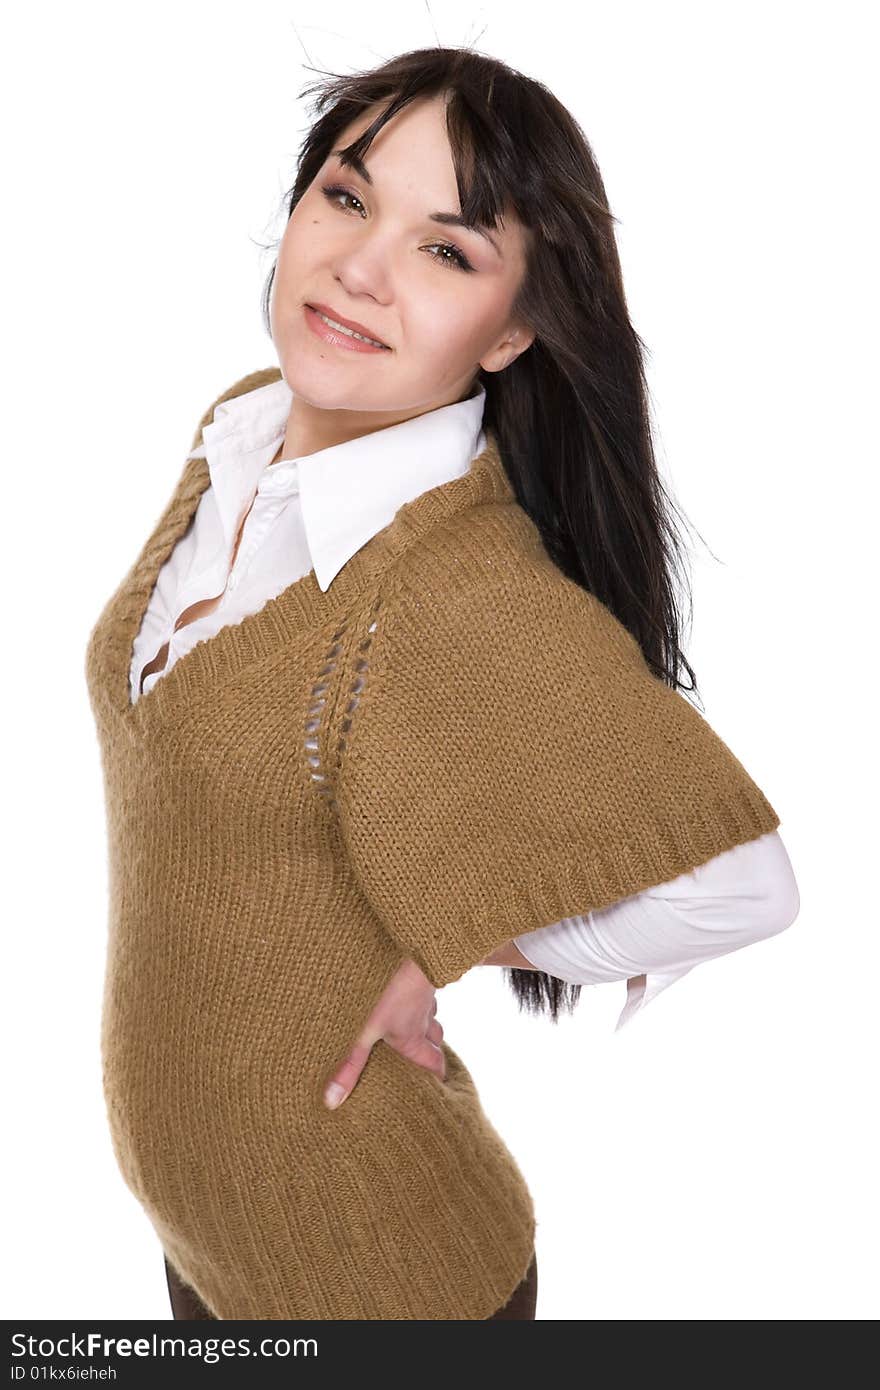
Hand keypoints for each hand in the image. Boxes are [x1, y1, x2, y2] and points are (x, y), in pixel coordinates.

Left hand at [323, 958, 445, 1109]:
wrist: (406, 947)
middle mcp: (422, 1016)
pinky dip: (417, 990)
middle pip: (436, 1037)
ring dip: (425, 1017)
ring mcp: (423, 991)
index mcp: (411, 1037)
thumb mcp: (361, 1033)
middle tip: (430, 1056)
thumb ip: (348, 1065)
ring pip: (430, 1009)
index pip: (433, 1063)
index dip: (437, 1075)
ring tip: (415, 1021)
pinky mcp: (420, 968)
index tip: (440, 1084)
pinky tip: (406, 984)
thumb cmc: (384, 992)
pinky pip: (423, 984)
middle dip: (433, 1047)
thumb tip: (332, 1102)